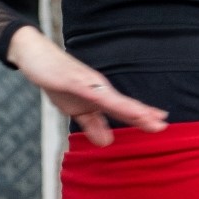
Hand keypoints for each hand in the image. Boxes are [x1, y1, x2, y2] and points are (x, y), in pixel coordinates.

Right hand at [7, 26, 167, 146]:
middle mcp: (100, 89)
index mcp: (100, 97)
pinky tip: (114, 104)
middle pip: (124, 105)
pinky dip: (106, 101)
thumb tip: (106, 142)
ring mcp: (89, 84)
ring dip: (131, 109)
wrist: (35, 57)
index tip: (160, 124)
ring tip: (149, 118)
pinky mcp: (76, 81)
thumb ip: (92, 124)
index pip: (125, 110)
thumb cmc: (57, 81)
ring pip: (114, 100)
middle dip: (144, 115)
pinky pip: (93, 94)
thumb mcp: (75, 109)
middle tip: (163, 124)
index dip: (142, 117)